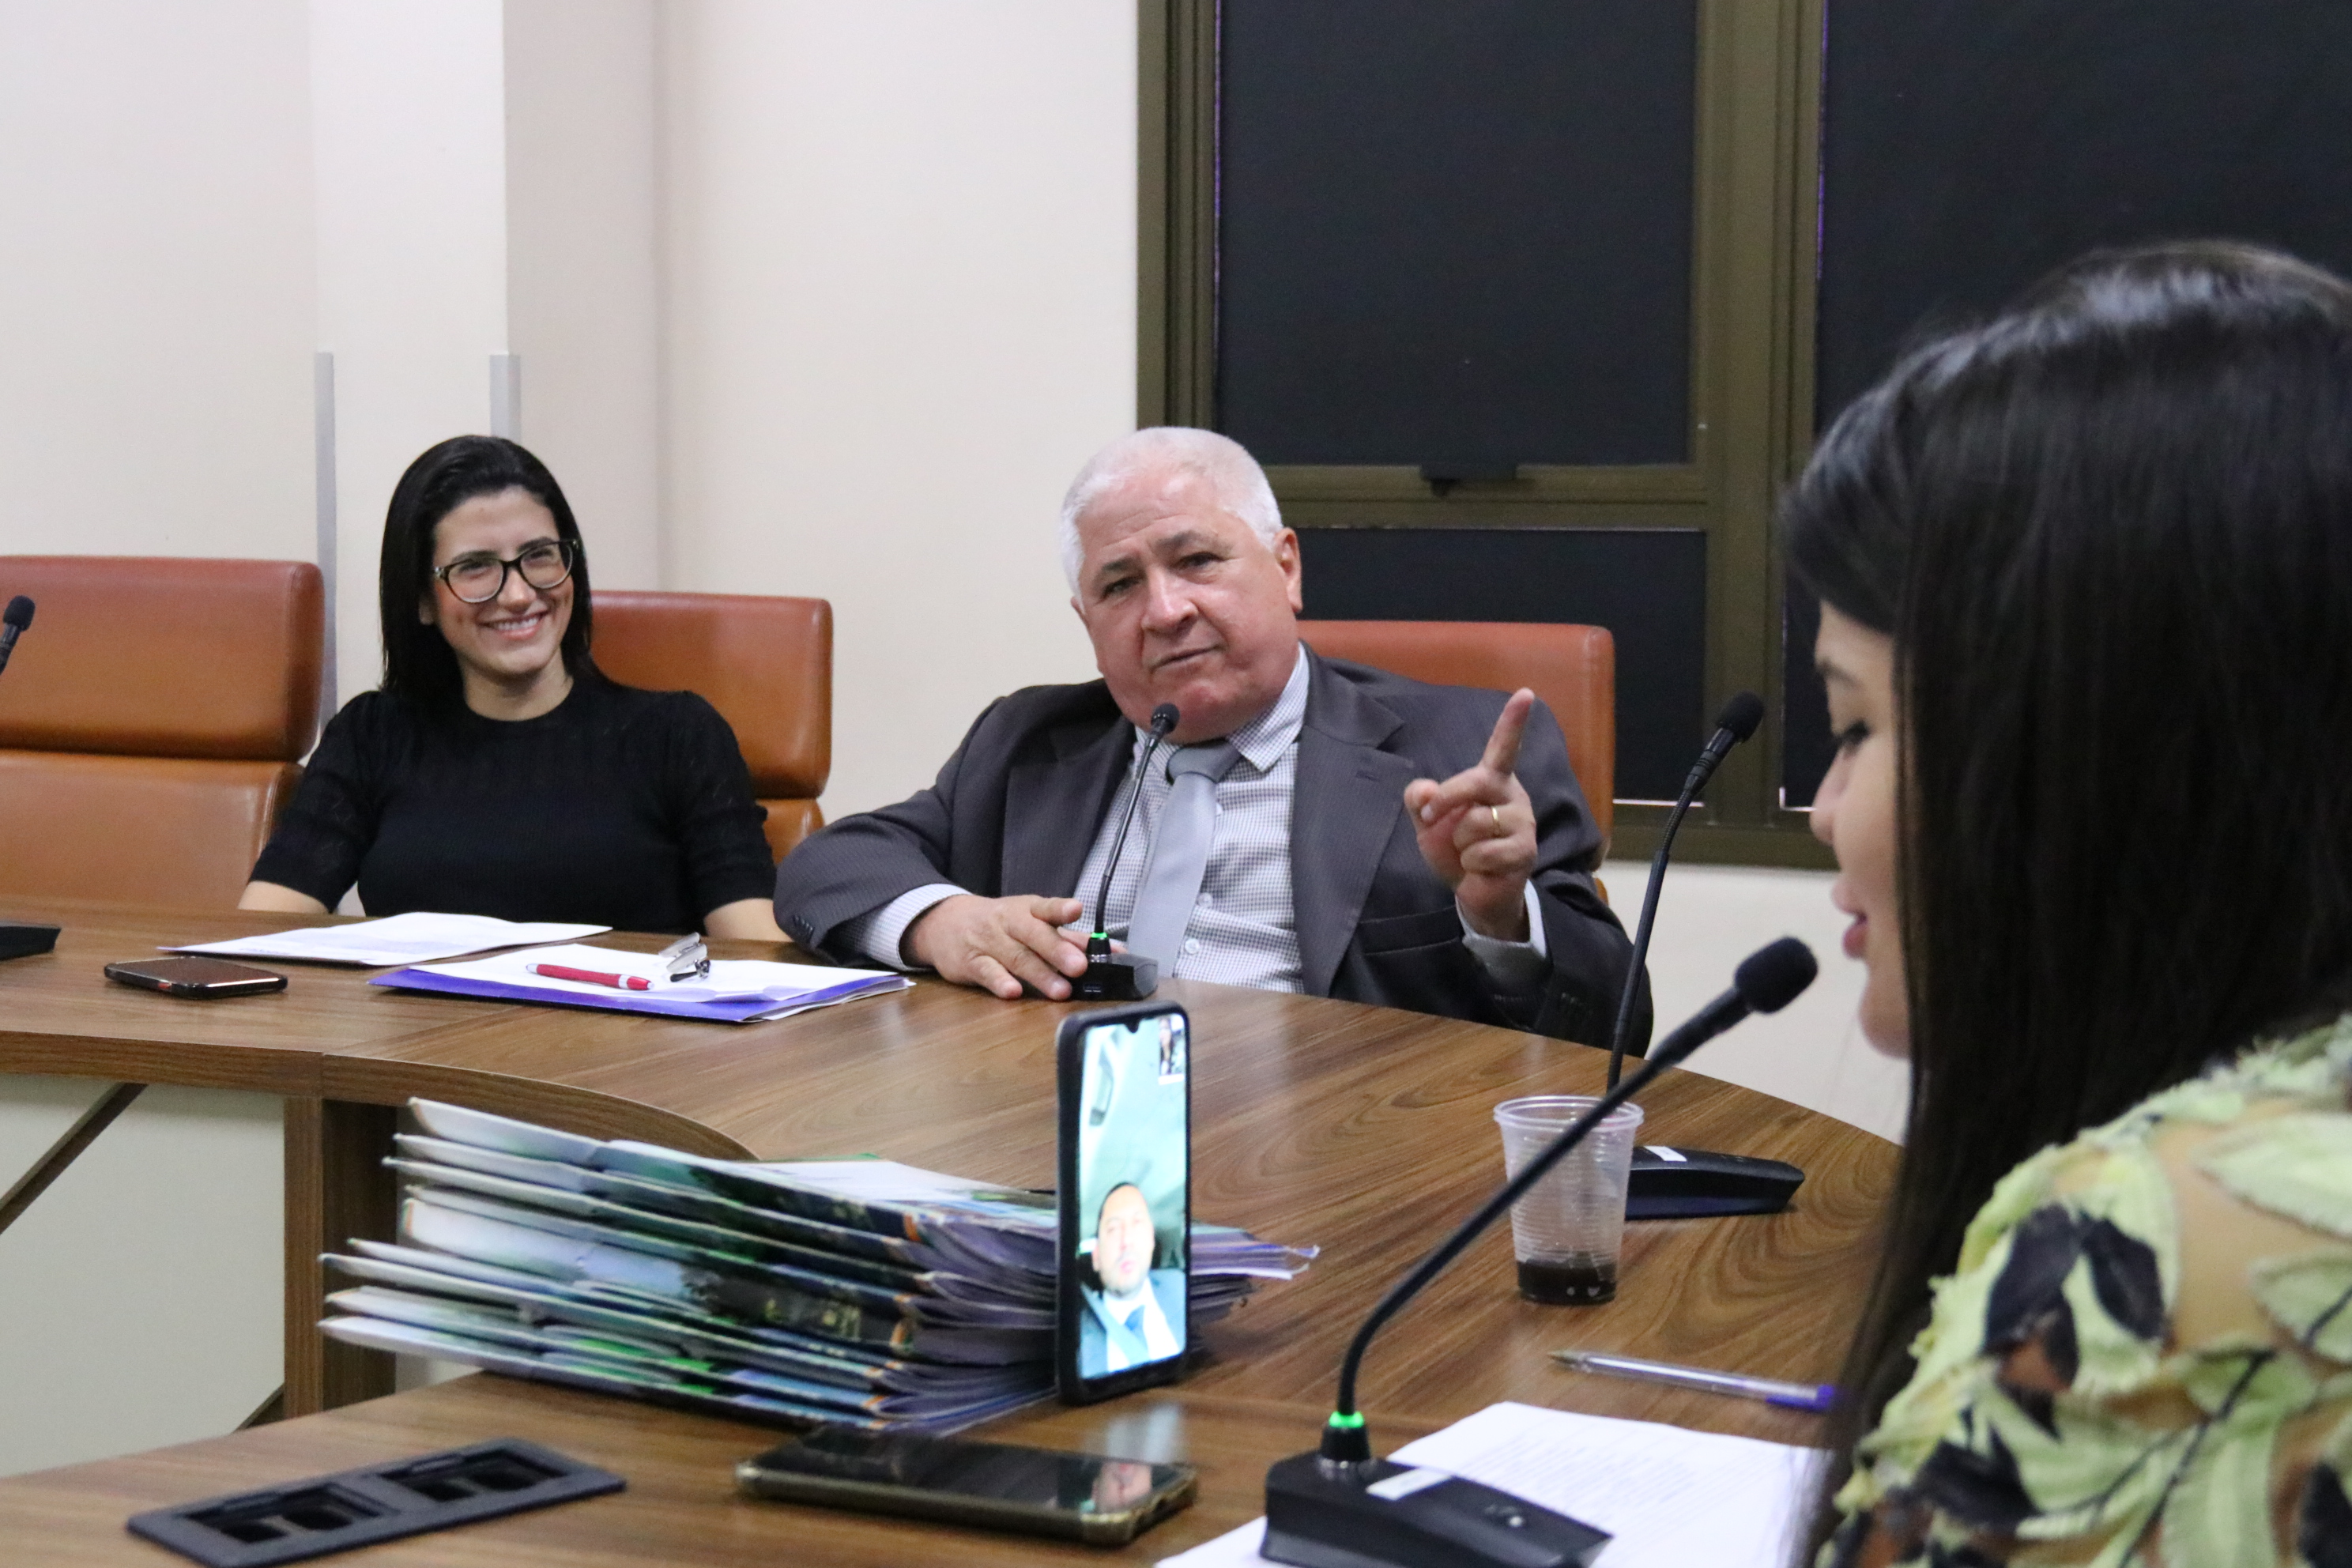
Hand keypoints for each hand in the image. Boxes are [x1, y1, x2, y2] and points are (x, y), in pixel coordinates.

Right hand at [906, 894, 1088, 999]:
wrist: (944, 923)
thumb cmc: (1001, 925)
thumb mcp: (1033, 923)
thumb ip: (1071, 938)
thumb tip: (1114, 950)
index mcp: (1028, 910)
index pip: (1045, 908)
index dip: (1060, 909)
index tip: (1077, 909)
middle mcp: (1008, 923)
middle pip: (1033, 935)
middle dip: (1057, 951)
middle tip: (1080, 966)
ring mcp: (988, 942)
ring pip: (1015, 957)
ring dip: (1039, 974)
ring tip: (1061, 990)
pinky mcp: (969, 963)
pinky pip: (985, 972)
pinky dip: (999, 981)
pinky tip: (1013, 992)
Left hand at [1403, 689, 1537, 941]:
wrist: (1473, 891)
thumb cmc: (1454, 847)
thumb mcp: (1428, 821)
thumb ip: (1420, 800)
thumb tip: (1425, 791)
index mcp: (1492, 781)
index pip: (1504, 747)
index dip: (1513, 721)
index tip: (1525, 693)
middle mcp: (1512, 796)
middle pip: (1476, 781)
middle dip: (1446, 800)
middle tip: (1430, 820)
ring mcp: (1522, 823)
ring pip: (1475, 823)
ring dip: (1459, 843)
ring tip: (1470, 852)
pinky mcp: (1525, 851)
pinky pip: (1482, 852)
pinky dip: (1471, 864)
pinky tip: (1481, 868)